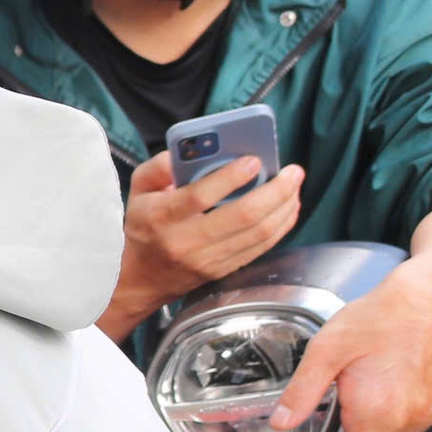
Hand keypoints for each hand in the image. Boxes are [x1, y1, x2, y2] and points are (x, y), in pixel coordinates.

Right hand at [98, 151, 305, 340]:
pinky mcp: (224, 270)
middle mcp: (186, 241)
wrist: (140, 278)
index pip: (200, 196)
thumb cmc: (143, 226)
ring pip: (259, 233)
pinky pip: (261, 248)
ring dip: (284, 207)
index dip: (231, 177)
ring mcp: (208, 260)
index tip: (254, 160)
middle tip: (293, 172)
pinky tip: (288, 208)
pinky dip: (281, 226)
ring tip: (294, 186)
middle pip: (242, 216)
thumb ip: (158, 168)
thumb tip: (186, 153)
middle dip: (275, 191)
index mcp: (161, 217)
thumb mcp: (137, 191)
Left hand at [270, 260, 431, 431]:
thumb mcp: (326, 351)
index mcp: (375, 410)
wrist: (430, 302)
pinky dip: (392, 424)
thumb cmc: (379, 321)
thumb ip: (302, 392)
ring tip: (358, 401)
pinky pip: (410, 429)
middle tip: (340, 421)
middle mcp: (405, 418)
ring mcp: (424, 413)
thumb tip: (282, 423)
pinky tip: (379, 395)